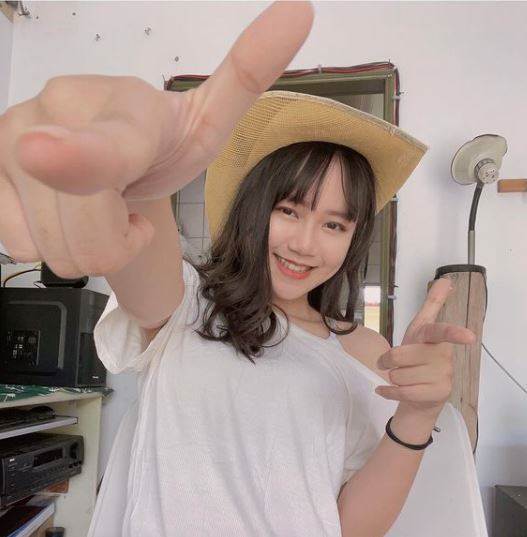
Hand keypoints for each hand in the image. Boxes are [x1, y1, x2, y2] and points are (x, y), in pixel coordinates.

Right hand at [0, 2, 313, 278]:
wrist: (113, 160)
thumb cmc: (161, 146)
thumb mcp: (209, 122)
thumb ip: (244, 74)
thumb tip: (297, 10)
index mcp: (122, 106)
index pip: (107, 148)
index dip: (81, 158)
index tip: (44, 153)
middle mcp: (54, 109)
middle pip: (91, 237)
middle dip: (119, 239)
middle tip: (125, 203)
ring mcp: (10, 139)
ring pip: (59, 250)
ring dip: (90, 242)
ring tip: (99, 204)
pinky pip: (24, 247)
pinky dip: (54, 243)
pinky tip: (64, 207)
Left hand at [375, 277, 475, 416]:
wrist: (422, 393)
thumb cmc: (418, 355)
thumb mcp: (421, 328)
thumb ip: (432, 304)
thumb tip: (445, 280)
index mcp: (435, 338)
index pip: (441, 332)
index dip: (453, 333)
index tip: (468, 336)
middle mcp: (443, 356)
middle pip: (399, 355)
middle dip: (388, 361)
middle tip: (393, 363)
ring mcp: (443, 376)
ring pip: (398, 375)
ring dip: (392, 377)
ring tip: (403, 376)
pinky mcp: (437, 394)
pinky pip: (402, 392)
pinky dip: (387, 391)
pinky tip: (384, 389)